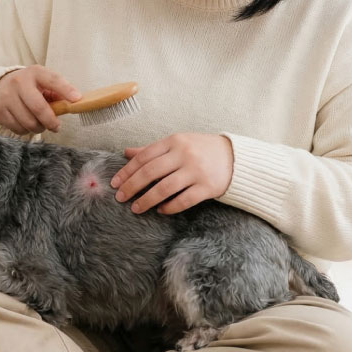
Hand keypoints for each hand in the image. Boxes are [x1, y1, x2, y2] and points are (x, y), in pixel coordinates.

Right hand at [0, 65, 81, 134]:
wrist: (0, 85)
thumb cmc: (29, 86)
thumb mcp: (43, 82)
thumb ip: (58, 92)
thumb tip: (73, 105)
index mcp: (34, 73)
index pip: (53, 80)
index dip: (66, 90)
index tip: (77, 99)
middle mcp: (19, 83)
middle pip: (38, 108)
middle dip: (51, 121)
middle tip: (56, 126)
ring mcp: (7, 97)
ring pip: (28, 122)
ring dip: (39, 128)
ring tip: (40, 124)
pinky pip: (18, 129)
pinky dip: (26, 130)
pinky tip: (26, 123)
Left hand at [109, 133, 233, 214]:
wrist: (236, 158)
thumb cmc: (201, 149)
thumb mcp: (177, 143)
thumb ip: (153, 149)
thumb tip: (127, 153)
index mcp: (174, 141)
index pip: (144, 157)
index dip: (127, 171)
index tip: (115, 183)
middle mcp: (184, 154)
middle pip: (150, 172)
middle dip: (132, 187)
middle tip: (121, 198)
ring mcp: (196, 171)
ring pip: (164, 188)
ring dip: (147, 200)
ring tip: (136, 208)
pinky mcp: (207, 187)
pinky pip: (183, 201)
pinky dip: (169, 207)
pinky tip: (161, 210)